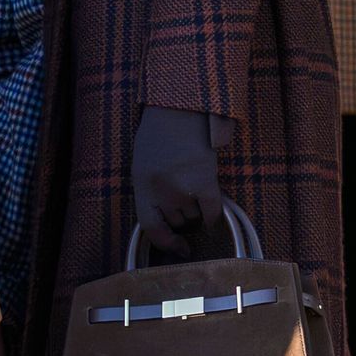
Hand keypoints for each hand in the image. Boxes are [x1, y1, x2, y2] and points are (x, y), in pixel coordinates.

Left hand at [129, 103, 227, 256]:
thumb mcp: (143, 164)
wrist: (181, 107)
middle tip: (184, 198)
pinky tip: (213, 212)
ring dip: (196, 210)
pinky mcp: (206, 181)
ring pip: (194, 216)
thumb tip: (165, 222)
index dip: (165, 242)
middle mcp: (162, 190)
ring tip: (194, 187)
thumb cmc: (160, 134)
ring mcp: (184, 187)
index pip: (151, 226)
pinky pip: (212, 211)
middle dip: (180, 216)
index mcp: (142, 185)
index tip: (178, 248)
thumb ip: (150, 192)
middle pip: (176, 221)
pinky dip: (214, 216)